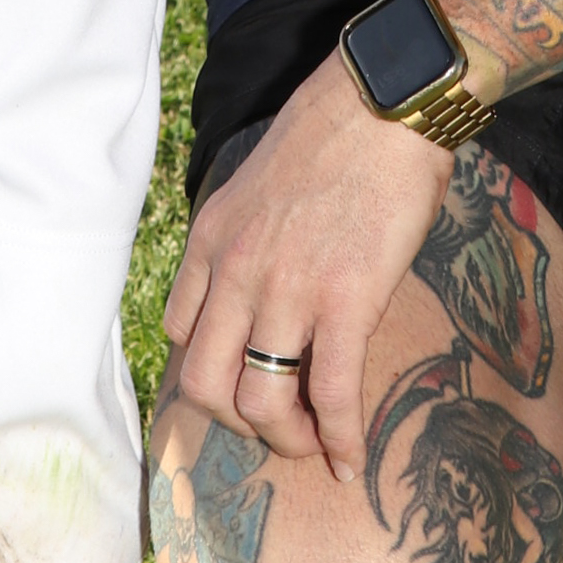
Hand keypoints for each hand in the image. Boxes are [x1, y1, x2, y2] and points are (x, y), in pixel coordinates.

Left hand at [165, 52, 454, 478]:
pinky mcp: (345, 301)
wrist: (383, 102)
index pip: (179, 332)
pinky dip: (340, 441)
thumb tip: (270, 291)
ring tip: (314, 441)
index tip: (242, 379)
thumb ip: (251, 241)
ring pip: (259, 402)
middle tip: (278, 422)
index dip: (208, 371)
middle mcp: (237, 270)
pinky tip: (351, 460)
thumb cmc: (334, 134)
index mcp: (212, 238)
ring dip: (286, 439)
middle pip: (203, 385)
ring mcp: (288, 288)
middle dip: (238, 422)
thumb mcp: (259, 185)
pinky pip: (332, 395)